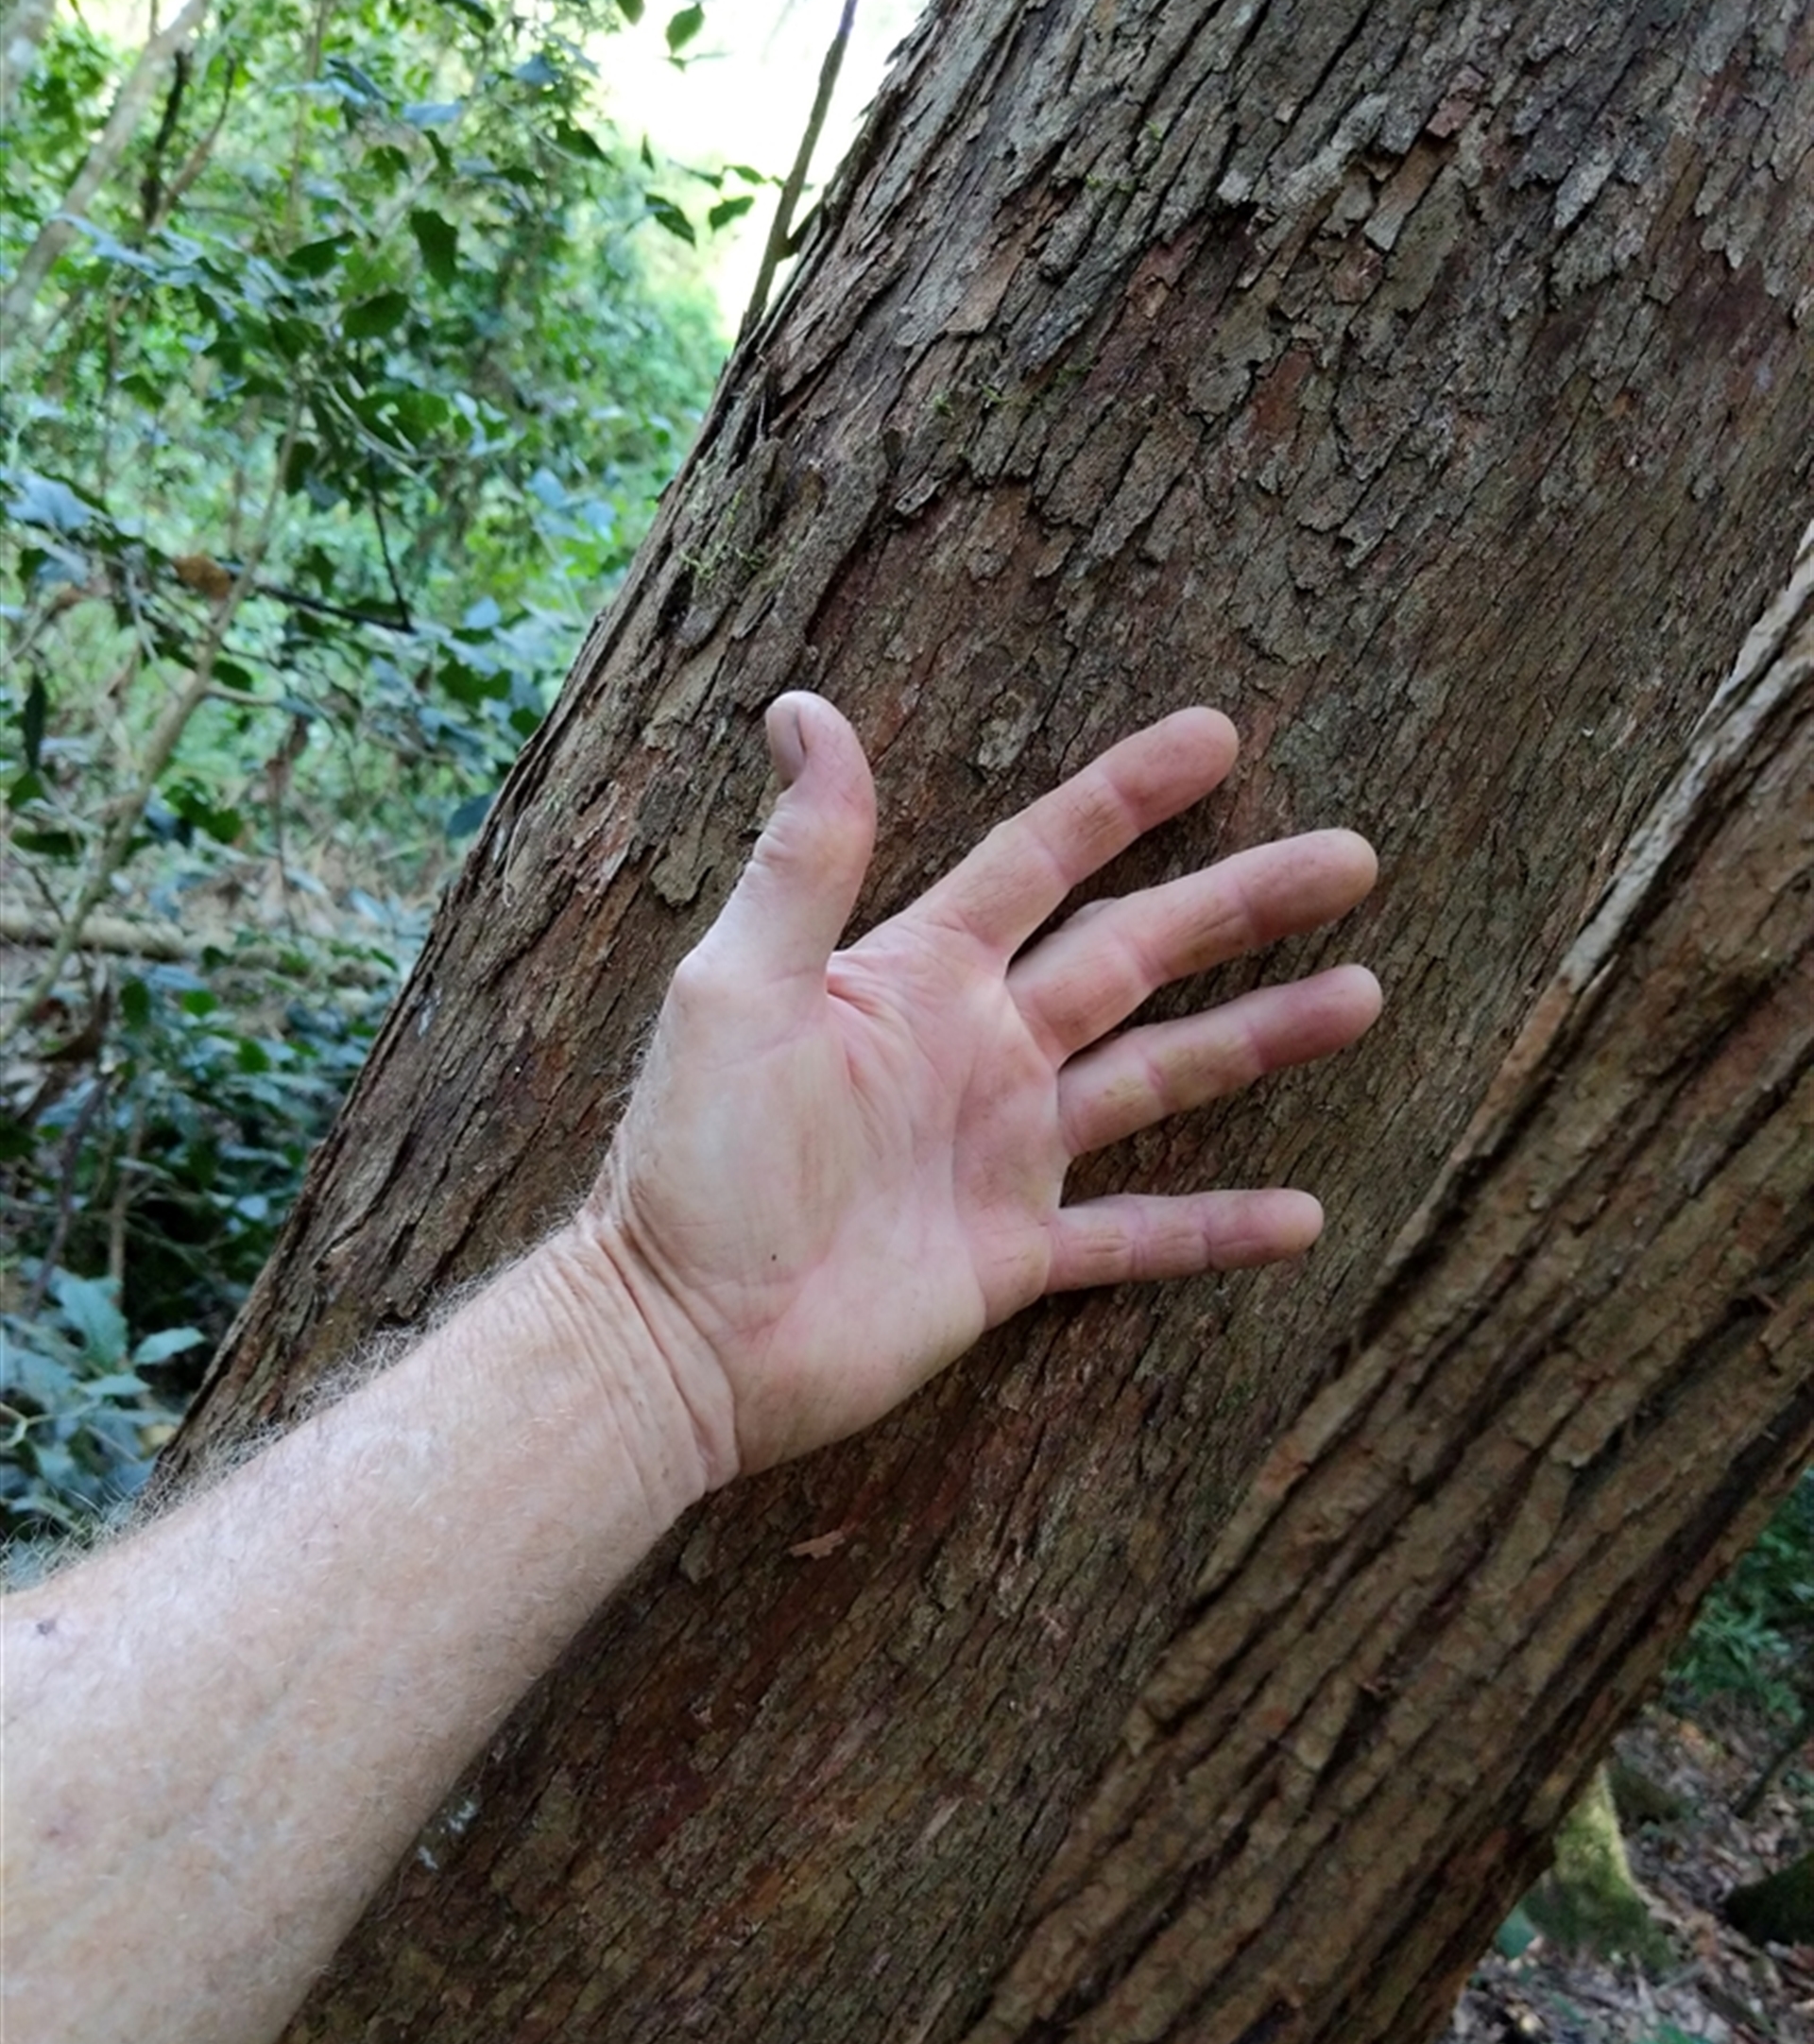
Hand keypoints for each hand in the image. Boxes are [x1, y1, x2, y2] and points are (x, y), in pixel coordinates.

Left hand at [581, 693, 1379, 1479]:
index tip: (1217, 738)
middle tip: (1350, 860)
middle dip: (1240, 905)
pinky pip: (1136, 1233)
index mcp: (919, 976)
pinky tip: (1301, 1218)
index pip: (1042, 861)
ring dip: (1259, 1038)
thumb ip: (801, 862)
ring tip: (1361, 994)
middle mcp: (978, 1051)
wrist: (678, 1338)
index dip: (1126, 798)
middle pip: (1135, 956)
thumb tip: (802, 706)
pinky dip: (1214, 1228)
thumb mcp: (740, 990)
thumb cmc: (690, 1160)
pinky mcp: (1013, 1258)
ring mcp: (1003, 1155)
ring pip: (1160, 1080)